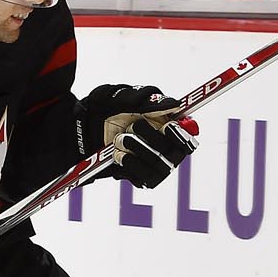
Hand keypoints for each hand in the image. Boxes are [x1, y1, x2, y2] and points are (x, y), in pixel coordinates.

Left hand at [75, 84, 199, 188]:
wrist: (89, 127)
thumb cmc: (112, 108)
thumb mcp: (127, 98)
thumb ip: (151, 101)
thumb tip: (176, 105)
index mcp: (171, 127)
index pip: (188, 138)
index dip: (180, 134)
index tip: (167, 126)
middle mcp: (169, 149)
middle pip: (175, 153)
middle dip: (151, 138)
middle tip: (133, 126)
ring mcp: (158, 166)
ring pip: (159, 165)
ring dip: (136, 148)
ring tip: (119, 138)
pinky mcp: (144, 179)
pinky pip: (143, 178)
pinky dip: (129, 163)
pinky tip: (118, 154)